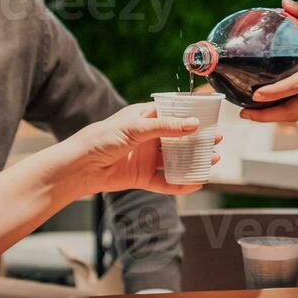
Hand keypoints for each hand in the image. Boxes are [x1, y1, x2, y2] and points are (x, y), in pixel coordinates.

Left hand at [62, 102, 215, 194]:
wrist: (80, 167)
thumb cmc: (101, 139)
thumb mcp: (135, 128)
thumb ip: (165, 126)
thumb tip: (193, 123)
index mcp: (145, 118)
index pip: (173, 112)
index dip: (192, 114)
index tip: (211, 116)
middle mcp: (148, 137)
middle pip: (179, 138)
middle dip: (199, 140)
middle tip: (218, 140)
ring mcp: (146, 157)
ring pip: (176, 160)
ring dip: (194, 161)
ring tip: (213, 160)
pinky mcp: (142, 177)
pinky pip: (166, 182)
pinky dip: (181, 184)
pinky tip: (196, 183)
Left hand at [241, 0, 297, 122]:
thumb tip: (285, 2)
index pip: (292, 87)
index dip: (273, 93)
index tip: (254, 95)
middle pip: (289, 111)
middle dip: (264, 116)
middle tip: (243, 113)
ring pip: (296, 116)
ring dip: (274, 119)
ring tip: (253, 115)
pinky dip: (288, 116)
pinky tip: (276, 113)